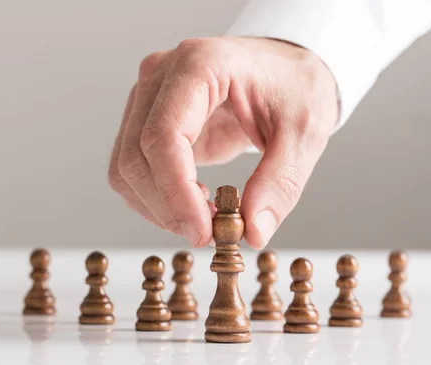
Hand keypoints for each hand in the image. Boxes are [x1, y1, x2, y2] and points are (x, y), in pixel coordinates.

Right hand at [108, 37, 337, 248]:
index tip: (203, 231)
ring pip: (126, 169)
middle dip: (168, 208)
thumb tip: (253, 233)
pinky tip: (194, 202)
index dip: (176, 192)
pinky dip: (156, 199)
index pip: (163, 135)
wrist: (285, 68)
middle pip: (136, 156)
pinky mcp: (147, 120)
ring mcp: (148, 97)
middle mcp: (161, 75)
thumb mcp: (304, 133)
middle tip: (210, 235)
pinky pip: (133, 170)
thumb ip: (280, 183)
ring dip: (159, 208)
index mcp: (200, 65)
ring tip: (206, 218)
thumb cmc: (294, 87)